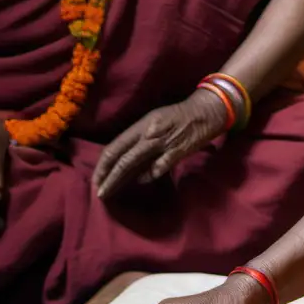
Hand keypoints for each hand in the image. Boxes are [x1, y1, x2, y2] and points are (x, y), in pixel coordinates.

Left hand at [92, 92, 228, 200]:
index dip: (102, 165)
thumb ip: (140, 138)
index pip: (114, 148)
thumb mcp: (154, 121)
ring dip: (118, 180)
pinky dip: (148, 176)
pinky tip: (142, 180)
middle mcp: (147, 135)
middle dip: (106, 177)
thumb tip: (126, 158)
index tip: (96, 178)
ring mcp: (162, 144)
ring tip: (108, 192)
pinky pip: (158, 168)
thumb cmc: (180, 115)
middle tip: (98, 192)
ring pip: (133, 164)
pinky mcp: (177, 151)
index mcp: (140, 126)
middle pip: (120, 159)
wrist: (207, 111)